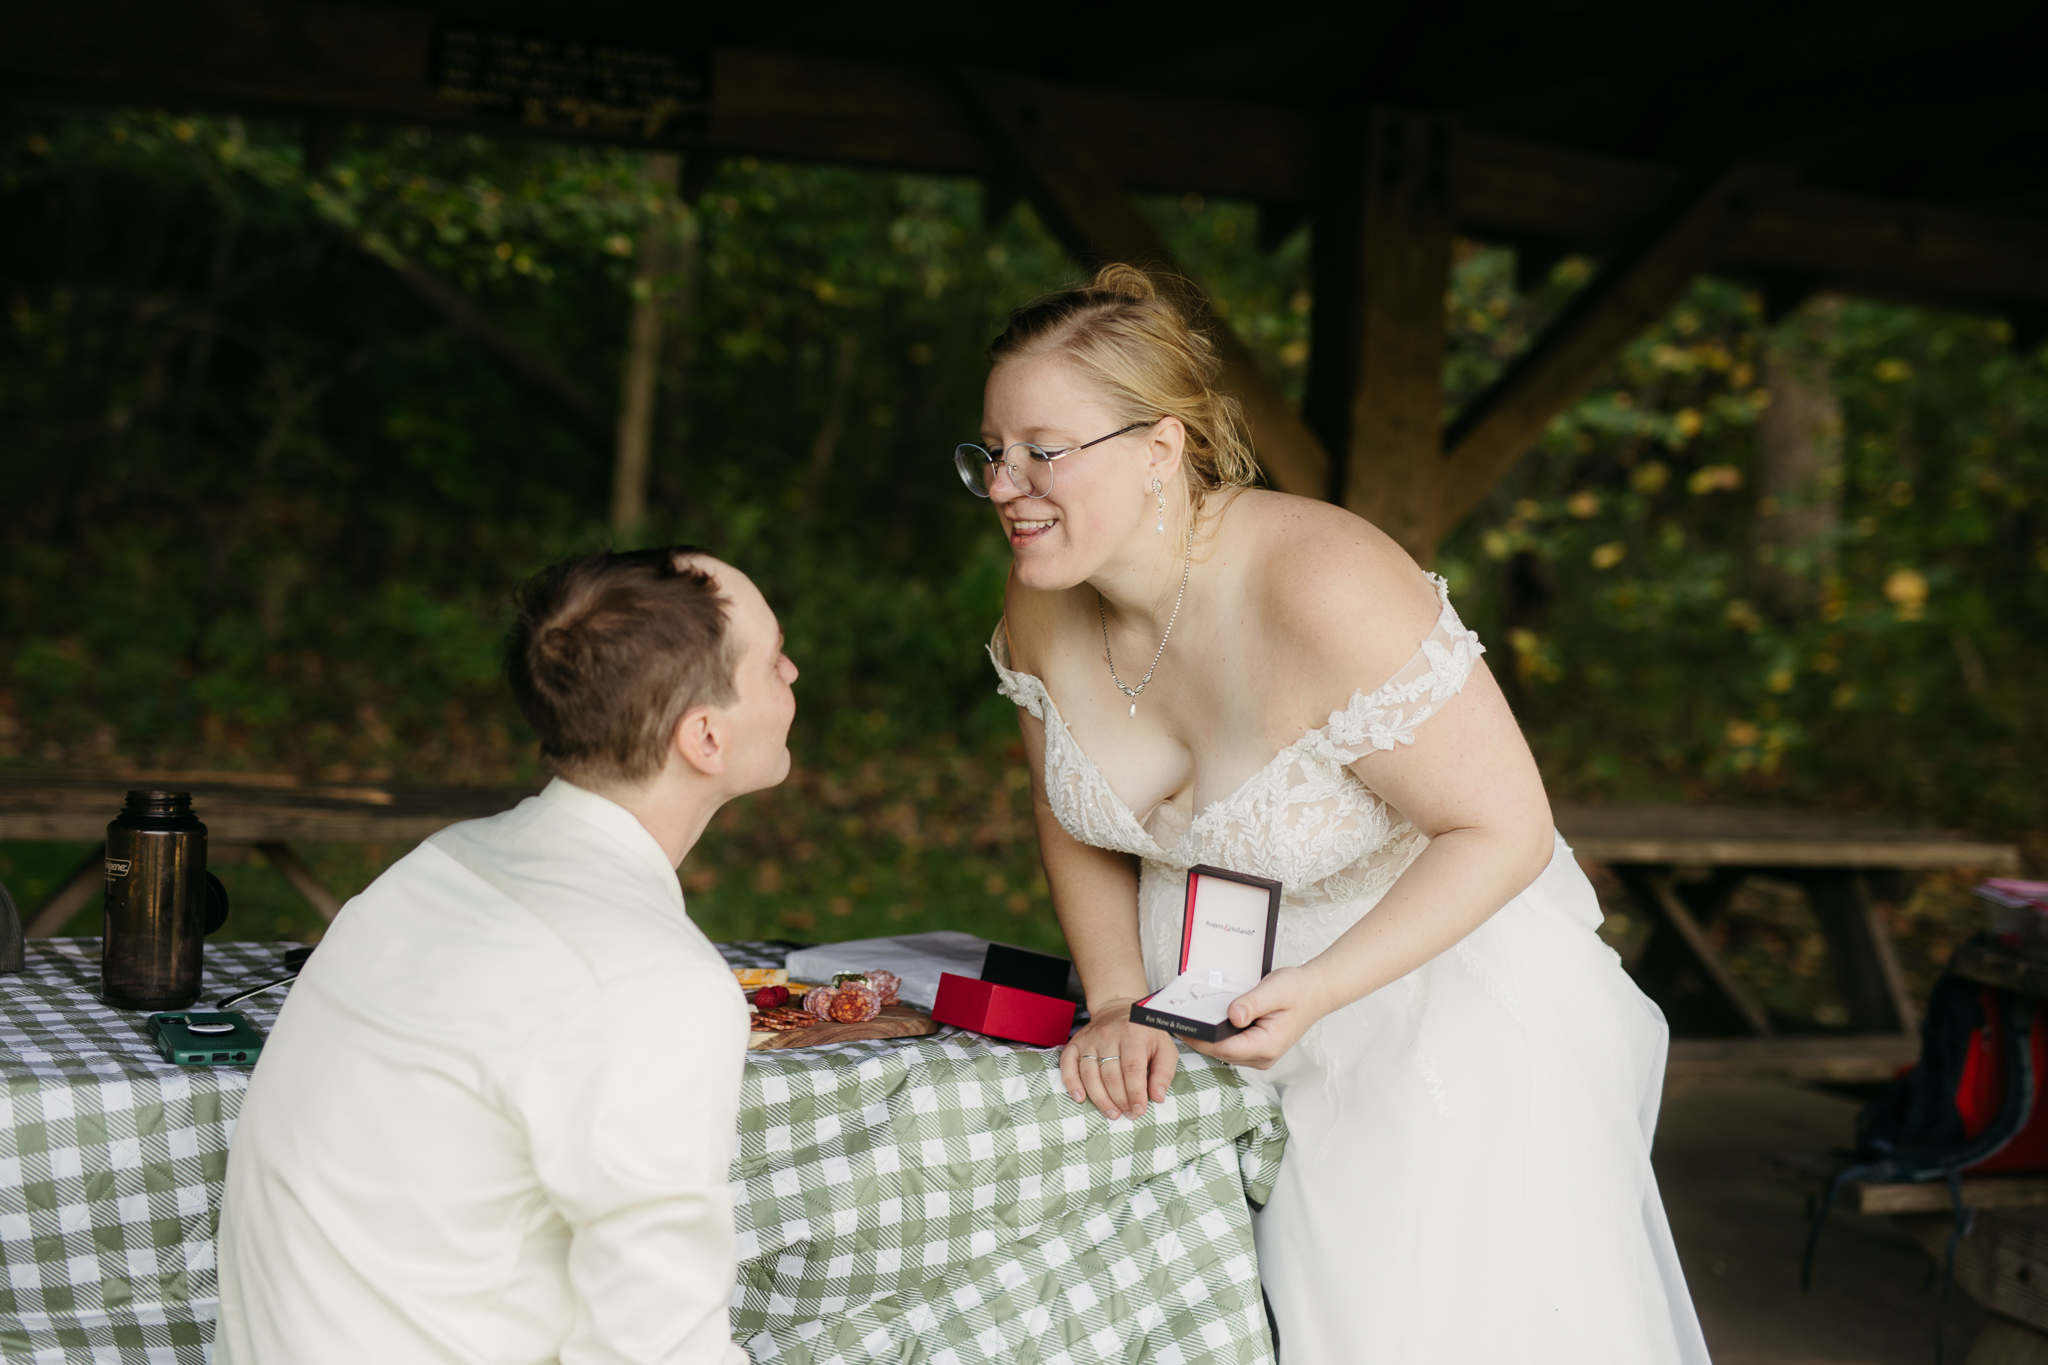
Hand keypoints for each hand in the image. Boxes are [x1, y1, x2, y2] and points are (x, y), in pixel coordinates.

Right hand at [1060, 997, 1178, 1119]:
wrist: (1118, 1008)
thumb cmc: (1144, 1032)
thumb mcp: (1164, 1046)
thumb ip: (1164, 1072)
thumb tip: (1157, 1097)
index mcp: (1132, 1033)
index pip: (1132, 1068)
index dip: (1135, 1093)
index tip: (1140, 1110)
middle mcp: (1108, 1035)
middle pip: (1110, 1075)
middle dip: (1120, 1100)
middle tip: (1129, 1114)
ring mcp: (1089, 1039)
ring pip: (1089, 1074)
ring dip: (1100, 1098)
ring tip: (1112, 1113)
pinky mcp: (1076, 1043)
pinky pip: (1067, 1064)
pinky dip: (1071, 1083)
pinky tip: (1080, 1098)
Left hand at [1189, 966, 1332, 1070]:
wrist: (1315, 993)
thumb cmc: (1298, 991)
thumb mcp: (1274, 990)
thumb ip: (1252, 1004)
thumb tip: (1232, 1015)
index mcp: (1267, 1045)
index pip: (1224, 1048)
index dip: (1200, 1039)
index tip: (1182, 1026)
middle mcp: (1262, 1056)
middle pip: (1220, 1052)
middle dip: (1200, 1038)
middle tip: (1180, 1019)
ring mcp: (1259, 1055)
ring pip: (1223, 1051)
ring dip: (1208, 1037)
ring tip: (1193, 1018)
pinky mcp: (1256, 1048)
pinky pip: (1231, 1045)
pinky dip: (1219, 1035)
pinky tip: (1211, 1020)